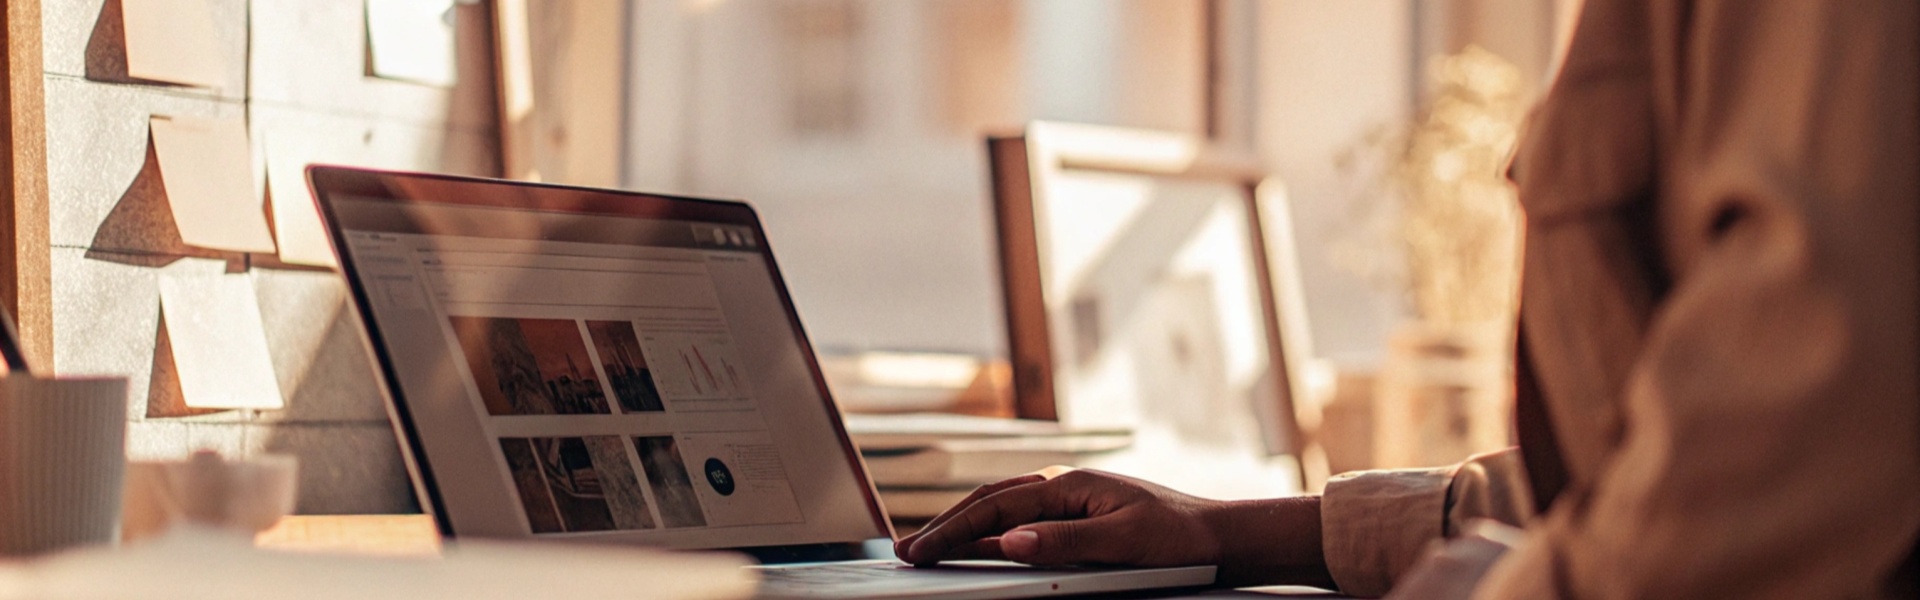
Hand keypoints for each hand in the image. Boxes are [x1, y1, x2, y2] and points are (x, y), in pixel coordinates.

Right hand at [892, 468, 1332, 587]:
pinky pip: (1024, 528)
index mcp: (1071, 485)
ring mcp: (1071, 504)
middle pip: (990, 503)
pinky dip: (993, 539)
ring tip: (929, 549)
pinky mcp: (1079, 522)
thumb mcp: (1123, 542)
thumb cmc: (1180, 537)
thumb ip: (1064, 541)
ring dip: (964, 530)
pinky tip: (977, 552)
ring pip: (1003, 514)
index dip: (953, 529)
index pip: (997, 505)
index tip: (921, 550)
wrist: (1220, 537)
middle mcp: (1065, 489)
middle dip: (945, 527)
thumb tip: (1010, 541)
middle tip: (907, 551)